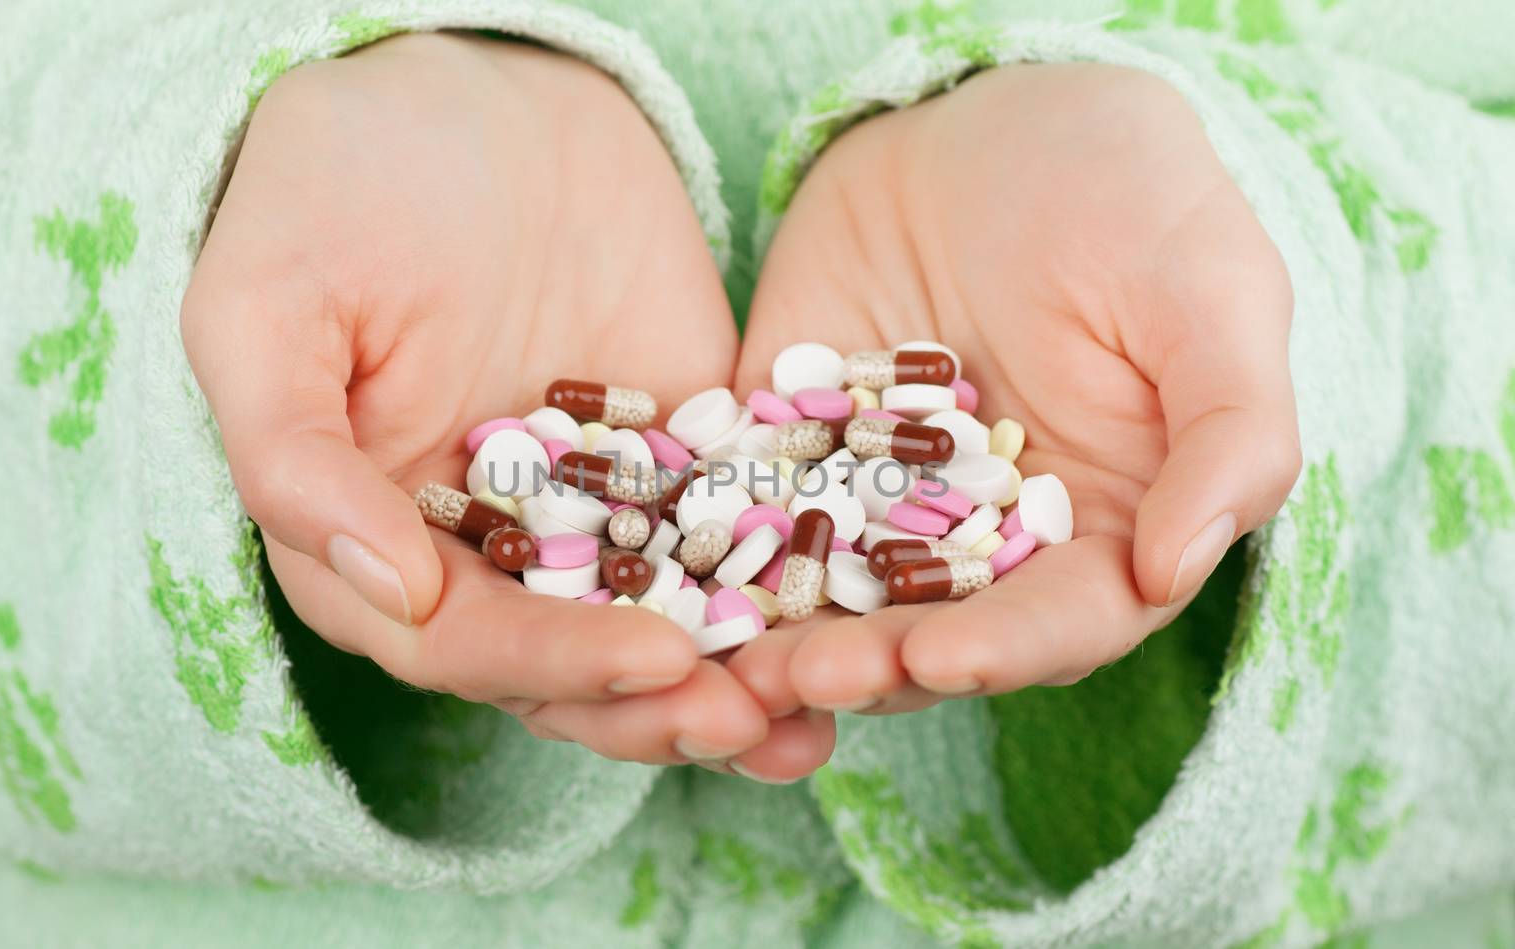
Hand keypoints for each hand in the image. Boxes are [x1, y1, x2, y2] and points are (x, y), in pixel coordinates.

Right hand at [182, 33, 832, 776]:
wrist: (471, 91)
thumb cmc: (335, 185)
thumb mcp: (269, 307)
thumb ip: (297, 458)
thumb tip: (392, 596)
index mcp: (374, 536)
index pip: (460, 641)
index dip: (551, 663)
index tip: (652, 660)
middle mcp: (482, 545)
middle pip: (568, 664)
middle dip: (655, 702)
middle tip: (750, 716)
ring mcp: (589, 505)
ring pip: (655, 622)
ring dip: (728, 680)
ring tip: (810, 711)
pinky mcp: (679, 457)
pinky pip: (732, 535)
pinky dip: (781, 585)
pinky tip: (848, 620)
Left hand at [729, 63, 1299, 715]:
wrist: (996, 122)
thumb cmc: (1133, 202)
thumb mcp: (1211, 296)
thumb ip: (1226, 433)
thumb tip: (1176, 572)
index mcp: (1100, 531)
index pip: (1061, 620)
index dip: (1006, 650)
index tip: (941, 659)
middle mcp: (985, 543)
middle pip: (932, 633)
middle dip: (870, 664)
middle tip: (802, 677)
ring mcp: (879, 505)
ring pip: (832, 597)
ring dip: (782, 637)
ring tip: (728, 660)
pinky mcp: (791, 455)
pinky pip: (749, 512)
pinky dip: (711, 553)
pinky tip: (668, 580)